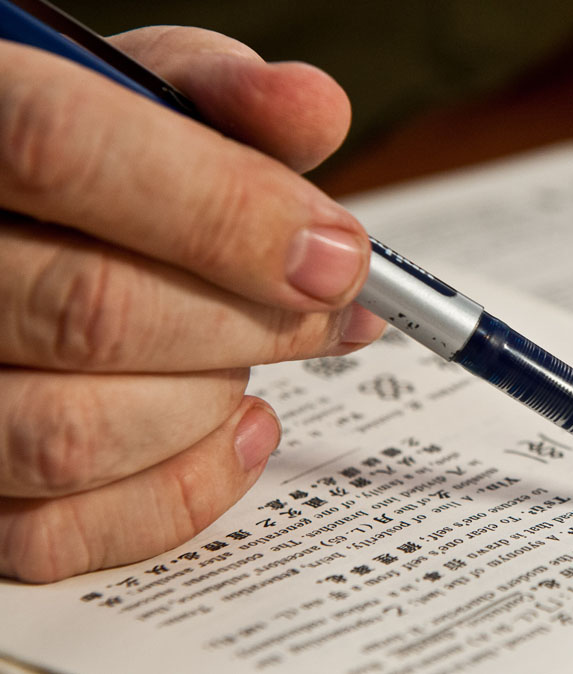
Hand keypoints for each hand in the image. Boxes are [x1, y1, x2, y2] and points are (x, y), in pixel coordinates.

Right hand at [0, 27, 385, 581]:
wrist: (7, 224)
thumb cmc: (69, 159)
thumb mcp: (127, 93)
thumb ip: (215, 94)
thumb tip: (313, 112)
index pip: (68, 152)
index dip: (226, 211)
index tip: (339, 258)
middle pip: (95, 312)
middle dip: (257, 322)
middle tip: (333, 312)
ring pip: (75, 436)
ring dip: (211, 405)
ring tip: (250, 360)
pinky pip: (58, 533)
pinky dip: (181, 492)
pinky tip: (236, 429)